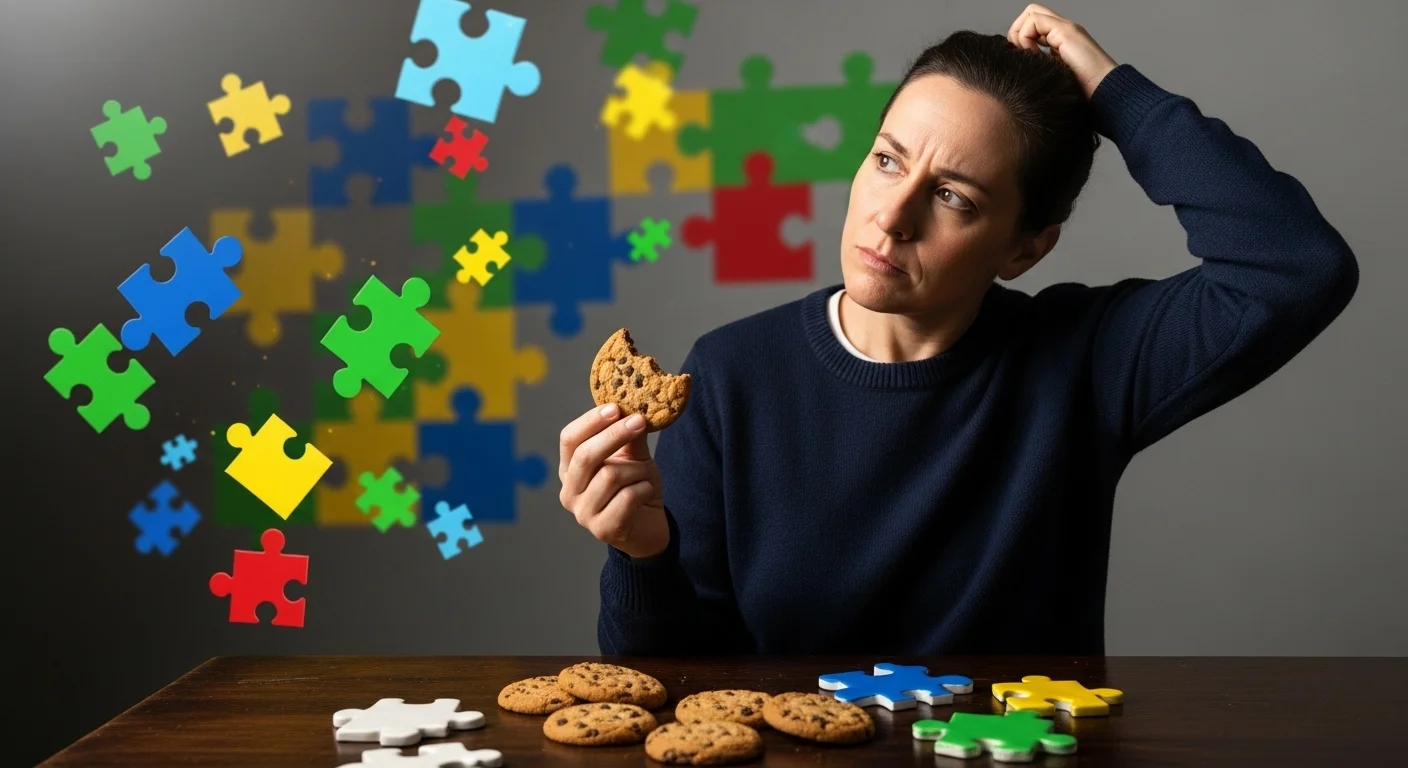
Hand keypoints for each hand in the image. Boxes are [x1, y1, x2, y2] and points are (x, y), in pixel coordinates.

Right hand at [559, 403, 669, 558]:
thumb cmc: (635, 488)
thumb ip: (630, 436)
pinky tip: (646, 493)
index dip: (591, 421)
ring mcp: (583, 513)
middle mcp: (569, 492)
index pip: (570, 439)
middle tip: (639, 420)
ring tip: (644, 474)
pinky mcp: (602, 529)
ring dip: (637, 470)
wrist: (649, 527)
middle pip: (585, 456)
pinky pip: (627, 497)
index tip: (616, 407)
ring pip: (610, 476)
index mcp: (570, 470)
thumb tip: (633, 407)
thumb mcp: (633, 457)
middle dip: (615, 435)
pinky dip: (644, 489)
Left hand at [1007, 4, 1119, 99]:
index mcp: (1060, 39)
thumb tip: (1020, 64)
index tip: (1023, 58)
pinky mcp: (1066, 32)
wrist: (1102, 90)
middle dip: (1018, 31)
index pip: (1034, 24)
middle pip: (1032, 13)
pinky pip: (1035, 21)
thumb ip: (1041, 64)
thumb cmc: (1080, 90)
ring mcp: (1066, 28)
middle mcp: (1064, 29)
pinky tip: (1035, 56)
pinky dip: (1026, 38)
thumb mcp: (1054, 75)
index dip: (1021, 36)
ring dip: (1021, 34)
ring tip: (1029, 56)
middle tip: (1020, 53)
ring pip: (1032, 13)